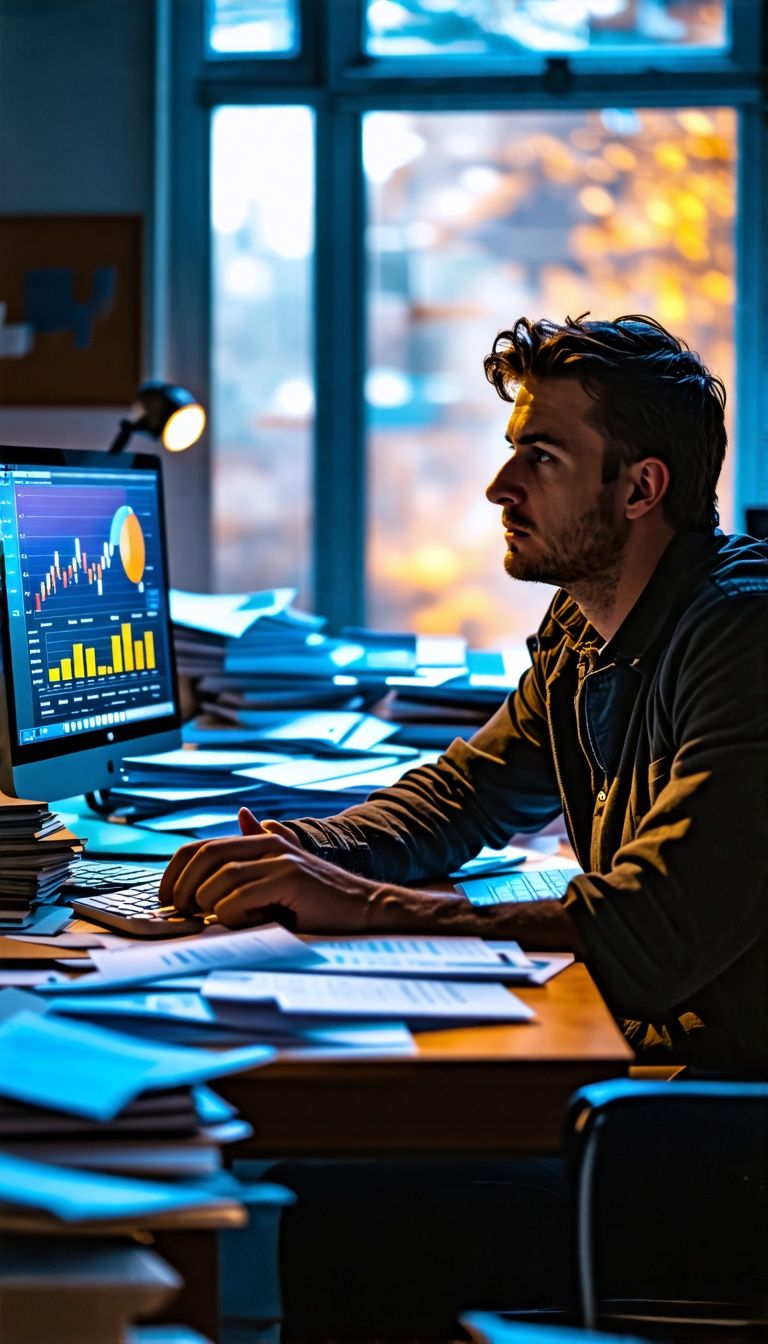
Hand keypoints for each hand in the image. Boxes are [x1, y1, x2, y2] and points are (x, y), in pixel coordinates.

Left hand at [159, 808, 376, 932]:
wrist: (366, 909)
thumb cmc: (319, 901)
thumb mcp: (284, 872)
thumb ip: (261, 846)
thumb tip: (242, 815)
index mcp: (260, 841)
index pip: (200, 847)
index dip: (173, 872)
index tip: (166, 900)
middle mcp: (268, 843)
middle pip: (204, 856)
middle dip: (182, 888)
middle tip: (181, 914)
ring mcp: (280, 859)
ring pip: (220, 878)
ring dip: (210, 905)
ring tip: (219, 920)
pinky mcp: (291, 879)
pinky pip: (241, 897)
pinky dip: (233, 916)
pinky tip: (247, 923)